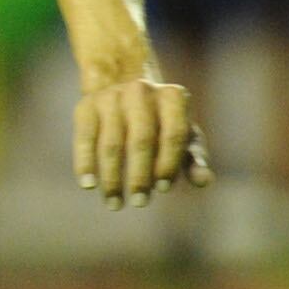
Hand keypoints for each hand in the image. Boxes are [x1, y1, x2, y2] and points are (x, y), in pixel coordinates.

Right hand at [72, 75, 210, 207]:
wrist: (122, 85)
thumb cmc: (161, 121)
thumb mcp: (183, 133)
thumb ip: (195, 157)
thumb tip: (204, 181)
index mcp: (172, 97)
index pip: (173, 134)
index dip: (169, 163)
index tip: (163, 189)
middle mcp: (141, 92)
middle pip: (141, 141)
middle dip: (140, 176)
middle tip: (140, 202)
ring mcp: (111, 97)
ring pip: (111, 144)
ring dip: (112, 178)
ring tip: (115, 203)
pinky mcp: (85, 107)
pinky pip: (84, 139)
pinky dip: (85, 163)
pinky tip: (88, 186)